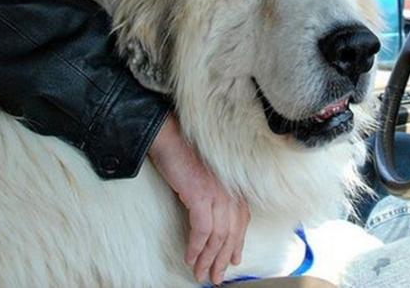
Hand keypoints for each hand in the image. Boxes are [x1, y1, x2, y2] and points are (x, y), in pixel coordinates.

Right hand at [149, 112, 249, 284]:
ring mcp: (217, 194)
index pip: (241, 223)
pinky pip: (201, 231)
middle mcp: (230, 191)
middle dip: (222, 259)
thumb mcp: (206, 178)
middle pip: (230, 234)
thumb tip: (210, 219)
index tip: (234, 261)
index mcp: (233, 187)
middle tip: (215, 277)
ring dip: (208, 259)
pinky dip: (196, 248)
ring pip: (217, 237)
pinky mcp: (201, 196)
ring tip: (200, 274)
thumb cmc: (184, 154)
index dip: (237, 245)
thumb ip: (213, 196)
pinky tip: (190, 258)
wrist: (169, 136)